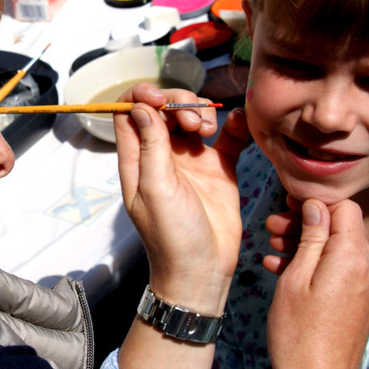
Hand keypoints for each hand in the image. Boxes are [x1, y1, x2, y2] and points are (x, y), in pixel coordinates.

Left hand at [113, 83, 248, 313]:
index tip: (161, 99)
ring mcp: (191, 161)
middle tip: (193, 121)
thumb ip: (150, 146)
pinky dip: (233, 124)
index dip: (142, 97)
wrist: (203, 271)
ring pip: (192, 118)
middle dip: (179, 103)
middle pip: (164, 110)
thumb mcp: (156, 189)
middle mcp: (161, 156)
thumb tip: (139, 107)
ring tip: (208, 131)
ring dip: (201, 113)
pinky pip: (226, 137)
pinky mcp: (218, 169)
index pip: (129, 113)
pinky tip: (238, 122)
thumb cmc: (172, 237)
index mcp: (137, 160)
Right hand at [266, 199, 368, 368]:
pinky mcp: (362, 303)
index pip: (345, 208)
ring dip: (307, 245)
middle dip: (306, 224)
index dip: (315, 204)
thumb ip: (311, 238)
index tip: (286, 207)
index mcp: (353, 259)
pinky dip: (316, 266)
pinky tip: (282, 270)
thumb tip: (317, 206)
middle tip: (271, 228)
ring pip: (338, 250)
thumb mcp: (295, 280)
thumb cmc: (298, 335)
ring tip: (272, 248)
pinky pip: (340, 271)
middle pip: (341, 228)